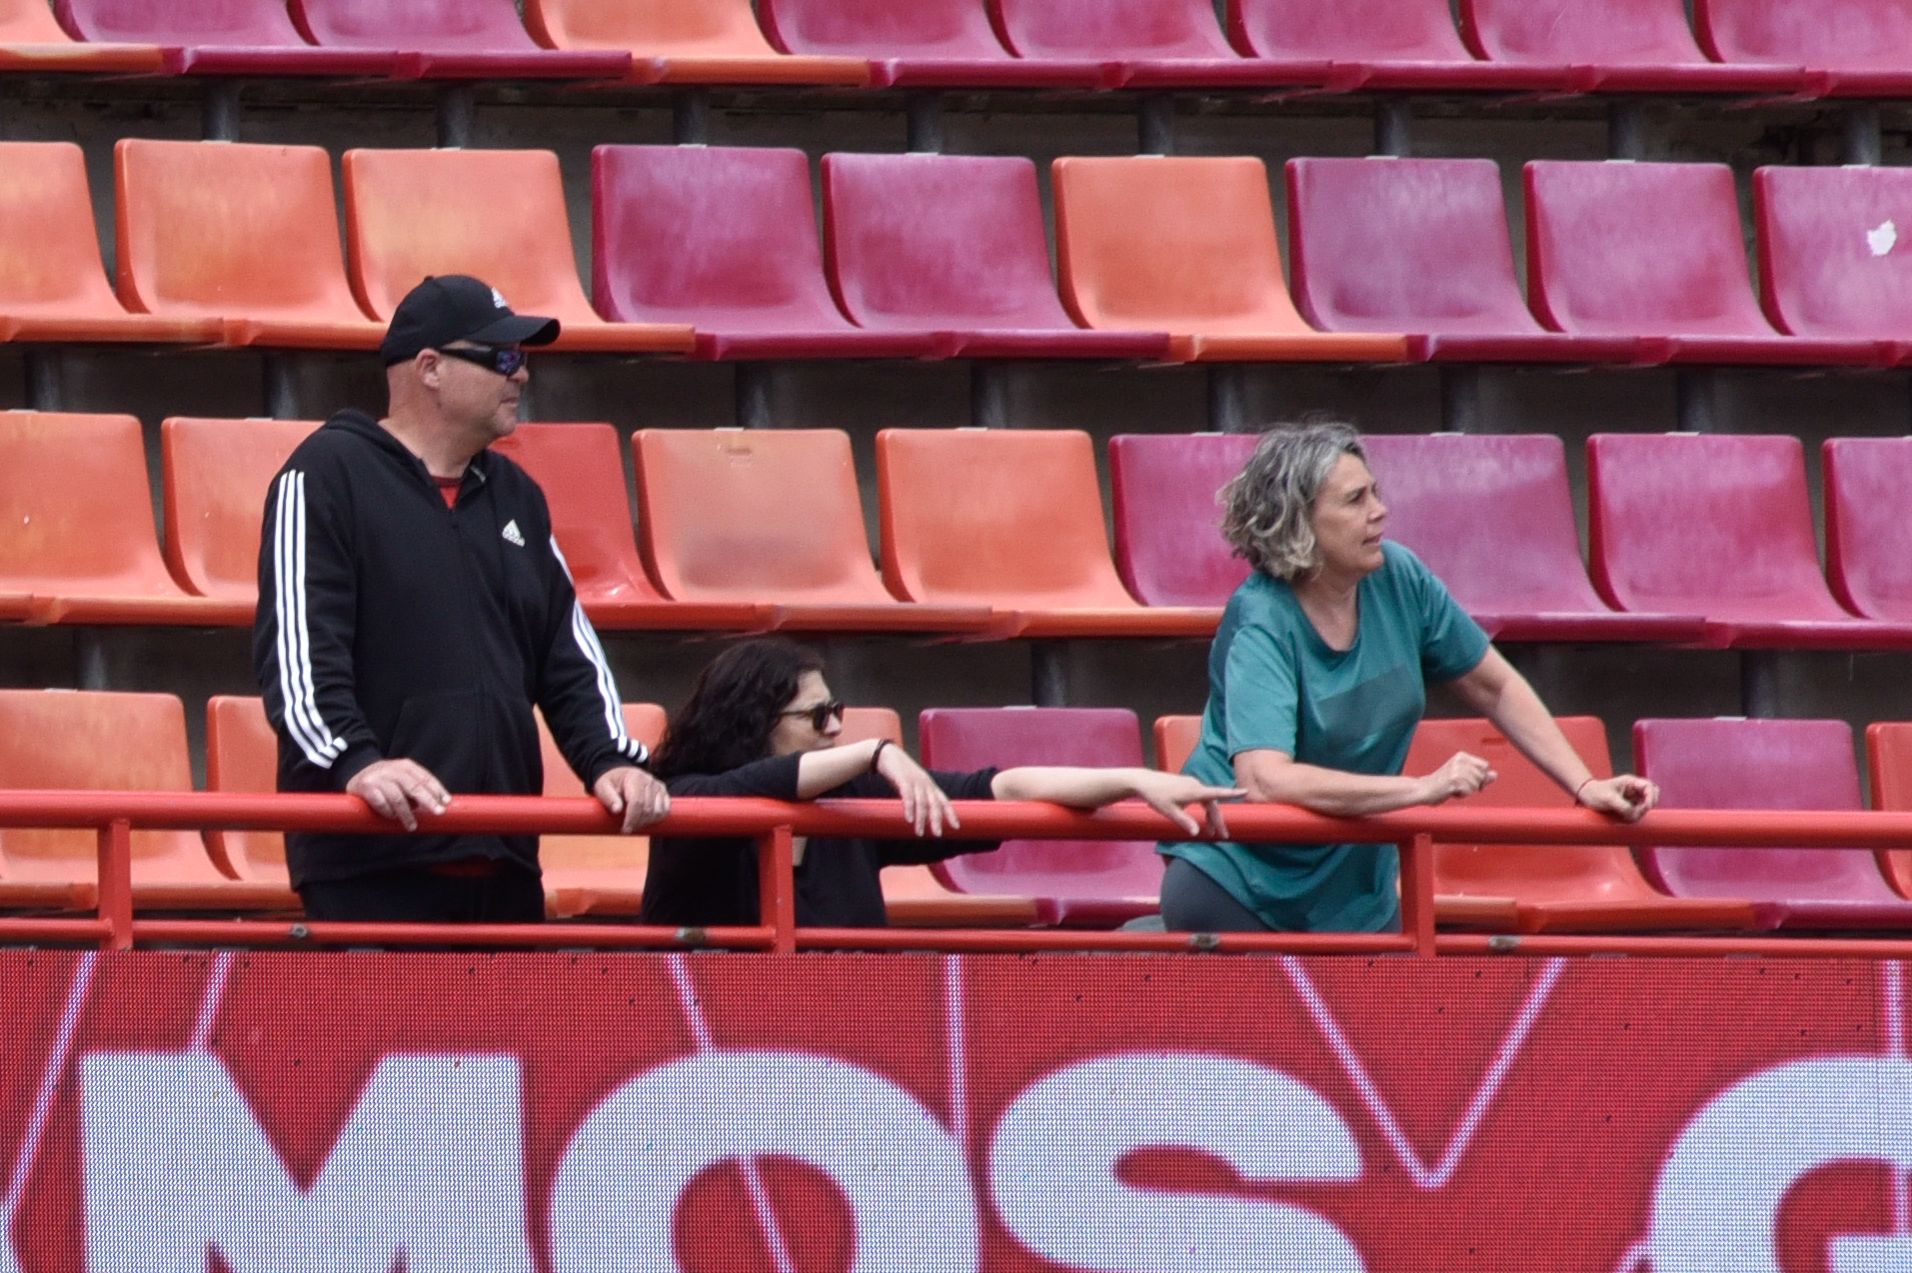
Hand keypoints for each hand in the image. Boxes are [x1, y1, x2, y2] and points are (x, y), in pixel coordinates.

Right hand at [346, 758, 448, 831]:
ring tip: (412, 825)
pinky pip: (381, 802)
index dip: (437, 789)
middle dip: (428, 800)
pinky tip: (392, 817)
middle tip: (438, 812)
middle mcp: (392, 769)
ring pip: (398, 797)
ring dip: (407, 814)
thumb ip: (416, 788)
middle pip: (414, 786)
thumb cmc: (386, 781)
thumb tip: (437, 805)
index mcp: (405, 766)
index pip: (425, 777)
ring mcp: (378, 778)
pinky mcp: (366, 787)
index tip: (446, 802)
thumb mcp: (402, 778)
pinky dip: (388, 812)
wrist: (356, 774)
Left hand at [593, 766, 670, 832]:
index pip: (637, 802)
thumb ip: (608, 797)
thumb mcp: (603, 787)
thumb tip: (617, 810)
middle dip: (638, 823)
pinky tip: (646, 821)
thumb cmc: (611, 783)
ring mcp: (658, 786)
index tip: (625, 829)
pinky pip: (665, 809)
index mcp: (634, 777)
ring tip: (636, 824)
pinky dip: (657, 818)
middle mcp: (649, 780)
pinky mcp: (663, 791)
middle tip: (628, 829)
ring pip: (658, 811)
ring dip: (647, 822)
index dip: (631, 819)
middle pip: (648, 809)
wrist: (620, 775)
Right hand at [874, 744, 958, 836]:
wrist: (888, 755)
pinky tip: (909, 819)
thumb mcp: (915, 785)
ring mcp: (915, 781)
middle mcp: (926, 784)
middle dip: (937, 820)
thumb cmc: (901, 774)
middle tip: (938, 834)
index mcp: (930, 786)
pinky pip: (908, 796)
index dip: (951, 814)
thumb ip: (920, 798)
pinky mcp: (903, 780)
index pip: (944, 801)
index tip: (956, 827)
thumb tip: (924, 815)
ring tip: (919, 833)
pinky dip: (910, 808)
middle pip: (934, 804)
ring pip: (922, 803)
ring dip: (921, 819)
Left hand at [1129, 772, 1245, 836]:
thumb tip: (1196, 833)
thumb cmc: (1156, 796)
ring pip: (1207, 802)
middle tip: (1222, 836)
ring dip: (1210, 816)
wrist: (1143, 781)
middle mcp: (1196, 786)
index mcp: (1194, 791)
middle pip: (1213, 804)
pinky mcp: (1187, 785)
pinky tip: (1201, 819)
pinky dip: (1204, 809)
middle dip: (1218, 820)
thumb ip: (1184, 822)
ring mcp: (1191, 785)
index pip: (1217, 793)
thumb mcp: (1169, 812)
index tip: (1245, 791)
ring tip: (1209, 833)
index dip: (1232, 793)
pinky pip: (1201, 798)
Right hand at [1418, 751, 1496, 805]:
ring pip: (1476, 785)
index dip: (1479, 776)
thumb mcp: (1462, 776)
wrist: (1423, 789)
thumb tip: (1495, 775)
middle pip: (1481, 776)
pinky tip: (1450, 791)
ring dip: (1466, 791)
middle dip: (1472, 785)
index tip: (1466, 779)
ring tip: (1453, 787)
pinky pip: (1468, 791)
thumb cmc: (1442, 784)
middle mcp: (1460, 760)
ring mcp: (1457, 770)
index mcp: (1462, 756)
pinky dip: (1461, 795)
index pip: (1485, 766)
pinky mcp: (1454, 780)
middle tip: (1456, 784)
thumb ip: (1479, 775)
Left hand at [1576, 774, 1657, 822]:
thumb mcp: (1608, 799)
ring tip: (1627, 816)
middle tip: (1637, 812)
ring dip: (1641, 812)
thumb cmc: (1595, 793)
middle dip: (1648, 805)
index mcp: (1630, 782)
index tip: (1647, 807)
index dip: (1651, 797)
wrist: (1586, 795)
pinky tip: (1625, 818)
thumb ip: (1623, 806)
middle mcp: (1634, 789)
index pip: (1649, 786)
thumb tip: (1634, 814)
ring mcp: (1633, 797)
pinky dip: (1636, 816)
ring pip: (1647, 805)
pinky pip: (1639, 811)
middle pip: (1653, 795)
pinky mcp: (1630, 805)